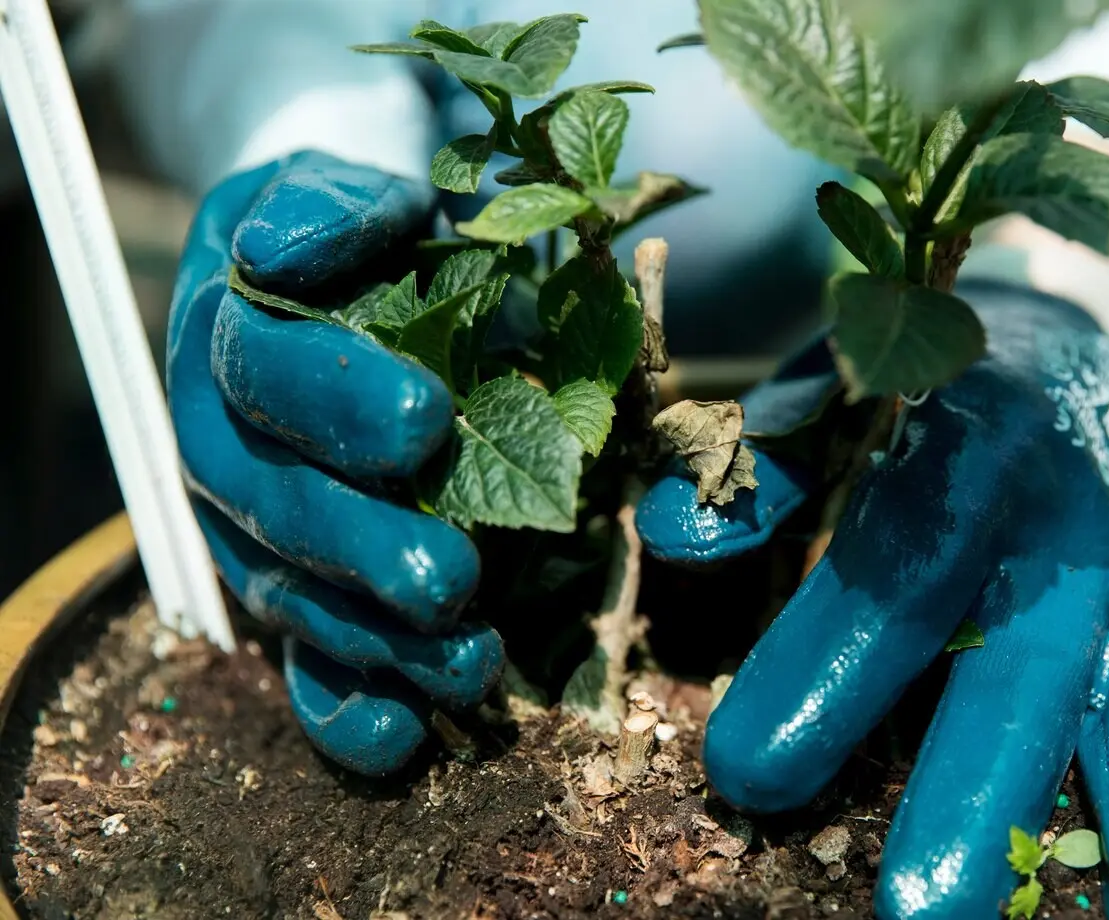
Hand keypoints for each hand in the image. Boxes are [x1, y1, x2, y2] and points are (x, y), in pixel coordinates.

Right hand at [170, 151, 503, 774]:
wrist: (358, 291)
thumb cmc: (364, 244)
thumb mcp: (350, 200)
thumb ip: (329, 213)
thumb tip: (278, 251)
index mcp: (228, 346)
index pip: (263, 373)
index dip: (336, 399)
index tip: (429, 418)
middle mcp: (230, 453)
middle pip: (277, 508)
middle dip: (362, 548)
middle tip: (446, 576)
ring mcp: (261, 535)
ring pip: (298, 597)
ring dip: (380, 642)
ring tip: (469, 663)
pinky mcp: (303, 592)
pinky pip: (307, 662)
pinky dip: (347, 708)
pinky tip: (402, 738)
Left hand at [636, 280, 1108, 918]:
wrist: (1065, 346)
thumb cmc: (920, 399)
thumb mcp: (834, 399)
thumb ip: (763, 471)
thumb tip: (675, 532)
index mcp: (966, 458)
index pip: (894, 576)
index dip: (823, 675)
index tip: (747, 774)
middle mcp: (1071, 528)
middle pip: (1023, 673)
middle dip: (976, 796)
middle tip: (918, 914)